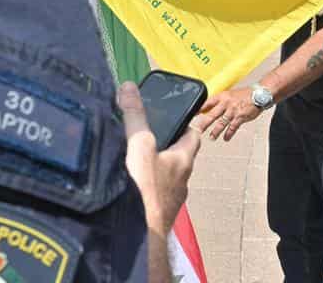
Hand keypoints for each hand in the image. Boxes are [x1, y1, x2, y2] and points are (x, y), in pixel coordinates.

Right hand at [118, 82, 202, 233]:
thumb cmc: (145, 189)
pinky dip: (147, 189)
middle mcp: (182, 181)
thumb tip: (129, 87)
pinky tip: (131, 188)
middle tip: (147, 137)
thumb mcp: (139, 145)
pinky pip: (156, 196)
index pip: (193, 136)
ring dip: (156, 170)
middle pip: (179, 157)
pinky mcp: (158, 215)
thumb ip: (135, 116)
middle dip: (166, 147)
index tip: (172, 117)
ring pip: (167, 178)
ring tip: (135, 162)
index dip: (186, 124)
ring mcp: (171, 201)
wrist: (140, 235)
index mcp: (183, 160)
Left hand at [199, 88, 262, 141]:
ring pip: (222, 122)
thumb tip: (208, 110)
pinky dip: (229, 133)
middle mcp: (226, 103)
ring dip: (216, 131)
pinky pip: (233, 127)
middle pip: (212, 114)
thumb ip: (219, 103)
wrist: (259, 94)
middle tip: (197, 130)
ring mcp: (233, 110)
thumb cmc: (244, 95)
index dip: (199, 109)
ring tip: (211, 137)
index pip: (207, 102)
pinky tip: (226, 138)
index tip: (191, 115)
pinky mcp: (240, 117)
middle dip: (204, 123)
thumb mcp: (229, 95)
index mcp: (222, 96)